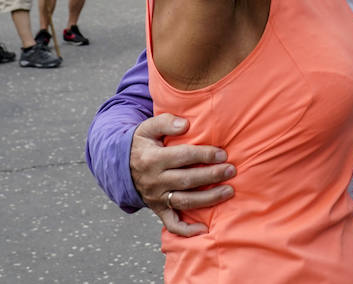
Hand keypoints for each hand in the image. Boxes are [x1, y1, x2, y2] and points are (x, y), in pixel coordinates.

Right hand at [130, 114, 235, 236]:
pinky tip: (204, 229)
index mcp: (153, 159)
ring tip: (229, 191)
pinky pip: (171, 223)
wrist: (121, 166)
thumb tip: (184, 125)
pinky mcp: (158, 209)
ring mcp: (156, 197)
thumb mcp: (148, 128)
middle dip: (212, 176)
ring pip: (184, 201)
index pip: (183, 157)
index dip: (204, 155)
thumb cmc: (142, 144)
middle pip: (187, 180)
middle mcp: (154, 181)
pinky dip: (187, 230)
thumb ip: (165, 122)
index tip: (222, 154)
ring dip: (209, 198)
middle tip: (231, 170)